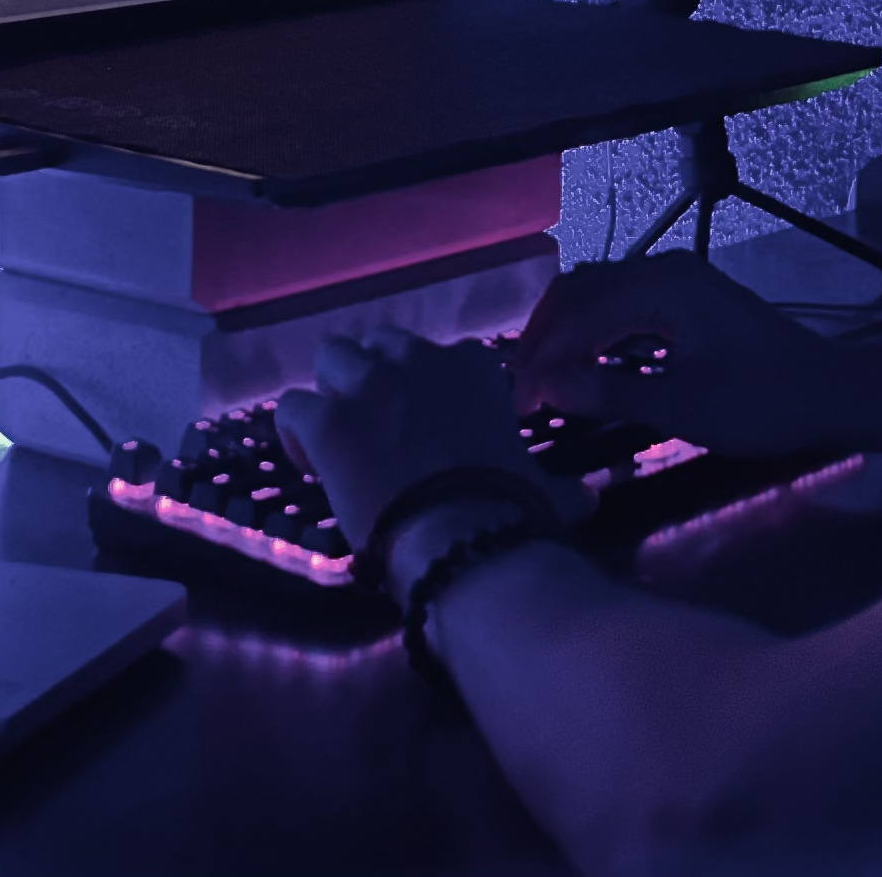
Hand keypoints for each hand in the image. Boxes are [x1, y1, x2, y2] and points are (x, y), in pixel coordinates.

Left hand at [274, 329, 547, 554]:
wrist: (462, 537)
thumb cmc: (510, 510)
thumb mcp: (541, 489)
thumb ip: (560, 487)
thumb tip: (590, 501)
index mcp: (472, 368)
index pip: (442, 356)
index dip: (427, 390)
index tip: (426, 428)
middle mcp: (417, 361)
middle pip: (377, 344)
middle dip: (372, 376)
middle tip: (373, 424)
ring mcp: (368, 387)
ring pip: (330, 357)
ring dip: (331, 391)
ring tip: (336, 435)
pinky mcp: (326, 420)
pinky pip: (291, 406)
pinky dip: (294, 432)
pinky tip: (307, 461)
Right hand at [508, 253, 833, 458]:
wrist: (830, 391)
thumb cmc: (764, 402)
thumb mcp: (686, 408)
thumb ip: (612, 393)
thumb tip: (547, 385)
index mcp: (663, 287)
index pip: (578, 316)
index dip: (541, 360)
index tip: (517, 405)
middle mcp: (664, 269)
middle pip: (579, 291)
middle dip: (543, 339)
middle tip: (521, 393)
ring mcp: (676, 278)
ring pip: (597, 292)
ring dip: (563, 332)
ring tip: (542, 381)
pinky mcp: (685, 295)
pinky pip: (620, 300)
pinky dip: (591, 329)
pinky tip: (582, 363)